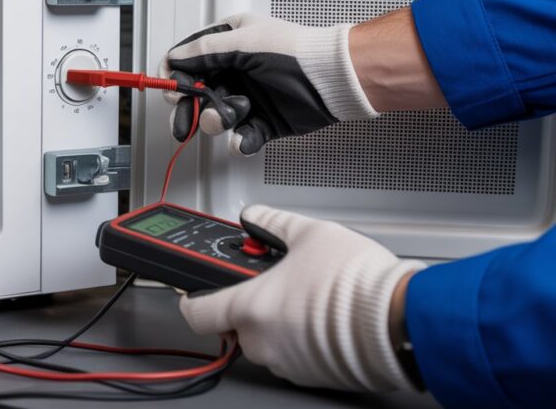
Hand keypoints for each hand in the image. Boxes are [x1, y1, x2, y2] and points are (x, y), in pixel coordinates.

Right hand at [160, 14, 378, 154]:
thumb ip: (204, 51)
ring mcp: (248, 97)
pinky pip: (241, 137)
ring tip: (230, 117)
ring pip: (216, 117)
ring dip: (218, 121)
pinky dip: (240, 142)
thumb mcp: (244, 42)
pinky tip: (243, 139)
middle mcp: (236, 71)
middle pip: (197, 94)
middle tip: (187, 117)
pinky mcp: (263, 122)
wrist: (332, 80)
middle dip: (191, 108)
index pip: (189, 61)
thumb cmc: (296, 53)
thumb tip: (174, 58)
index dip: (176, 77)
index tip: (172, 91)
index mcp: (229, 43)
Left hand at [179, 205, 424, 391]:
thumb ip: (272, 223)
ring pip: (265, 341)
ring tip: (306, 297)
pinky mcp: (311, 376)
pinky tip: (321, 317)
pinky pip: (292, 355)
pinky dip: (299, 339)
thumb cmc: (356, 282)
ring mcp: (286, 363)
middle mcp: (262, 342)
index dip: (193, 299)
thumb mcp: (310, 233)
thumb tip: (255, 216)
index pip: (196, 313)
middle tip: (274, 283)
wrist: (399, 320)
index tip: (198, 291)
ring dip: (276, 322)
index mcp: (250, 308)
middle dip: (249, 303)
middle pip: (235, 324)